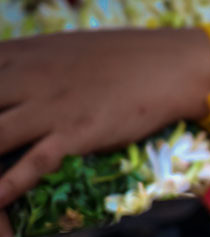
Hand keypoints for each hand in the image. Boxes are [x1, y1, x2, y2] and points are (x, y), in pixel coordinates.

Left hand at [0, 27, 209, 212]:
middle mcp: (22, 80)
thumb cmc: (118, 57)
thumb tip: (3, 75)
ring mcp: (47, 108)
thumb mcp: (58, 50)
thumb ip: (22, 64)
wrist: (167, 64)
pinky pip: (32, 163)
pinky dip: (7, 186)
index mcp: (15, 56)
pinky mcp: (74, 134)